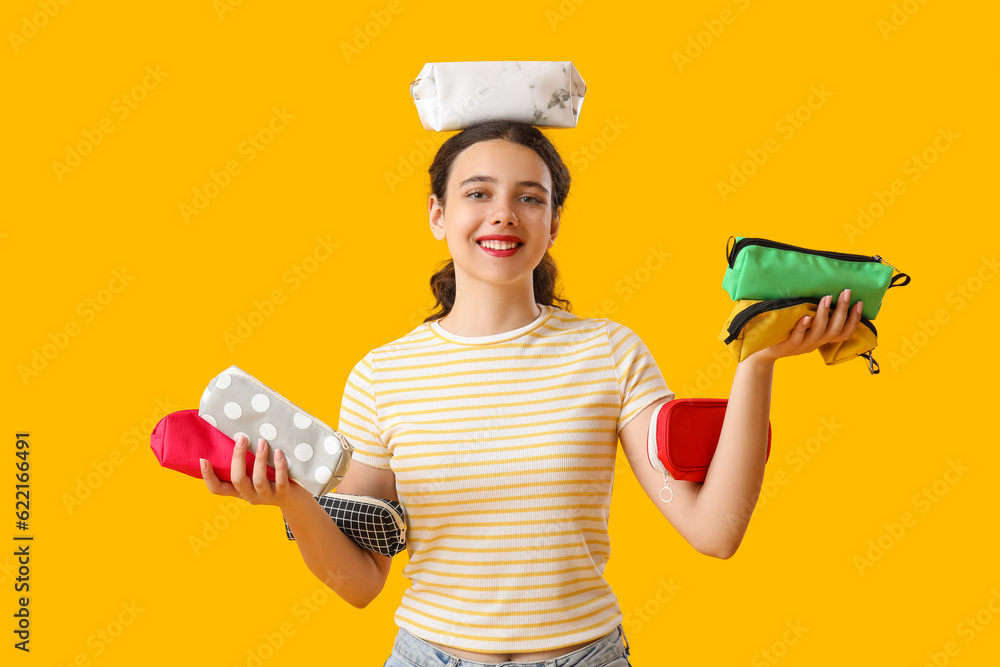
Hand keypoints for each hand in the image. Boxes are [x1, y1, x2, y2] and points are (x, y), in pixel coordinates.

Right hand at [200, 434, 312, 510]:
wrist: (295, 500)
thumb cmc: (272, 479)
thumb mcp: (255, 473)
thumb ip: (246, 461)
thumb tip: (240, 432)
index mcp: (239, 490)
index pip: (217, 489)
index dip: (208, 477)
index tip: (203, 459)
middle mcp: (250, 495)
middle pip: (237, 480)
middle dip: (238, 458)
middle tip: (242, 438)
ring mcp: (266, 496)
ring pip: (258, 481)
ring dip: (259, 460)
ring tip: (262, 442)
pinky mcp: (283, 494)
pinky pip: (280, 481)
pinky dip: (279, 466)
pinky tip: (278, 452)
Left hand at [745, 289, 862, 364]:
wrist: (762, 352)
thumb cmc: (784, 333)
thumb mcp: (803, 327)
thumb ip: (814, 315)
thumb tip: (824, 291)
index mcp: (821, 339)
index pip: (845, 332)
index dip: (854, 319)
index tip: (860, 302)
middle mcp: (815, 343)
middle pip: (835, 330)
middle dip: (843, 311)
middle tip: (846, 292)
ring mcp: (802, 345)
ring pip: (818, 332)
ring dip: (824, 314)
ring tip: (827, 298)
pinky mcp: (787, 347)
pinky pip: (797, 337)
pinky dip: (802, 327)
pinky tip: (805, 316)